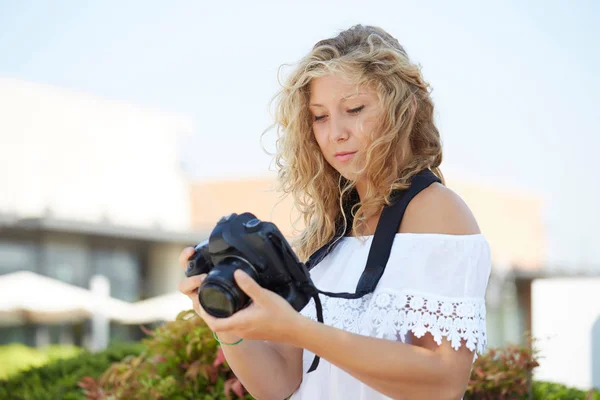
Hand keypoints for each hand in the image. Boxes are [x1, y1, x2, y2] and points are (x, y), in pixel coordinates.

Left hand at [177, 247, 301, 342]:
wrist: (296, 330)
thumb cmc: (281, 315)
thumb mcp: (264, 296)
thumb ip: (249, 285)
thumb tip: (236, 272)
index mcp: (240, 323)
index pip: (214, 324)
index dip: (204, 314)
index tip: (200, 301)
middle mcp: (240, 331)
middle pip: (218, 324)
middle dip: (210, 312)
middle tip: (206, 296)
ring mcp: (246, 333)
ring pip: (227, 324)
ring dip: (220, 314)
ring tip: (218, 298)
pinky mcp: (252, 332)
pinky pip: (236, 324)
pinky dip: (231, 316)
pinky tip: (236, 305)